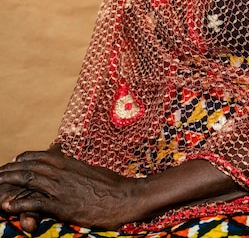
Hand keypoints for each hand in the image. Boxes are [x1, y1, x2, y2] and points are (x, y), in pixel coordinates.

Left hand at [0, 151, 140, 229]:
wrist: (124, 197)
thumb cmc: (112, 185)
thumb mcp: (93, 170)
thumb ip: (79, 168)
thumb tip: (73, 166)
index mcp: (69, 162)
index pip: (41, 156)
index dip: (26, 158)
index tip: (15, 160)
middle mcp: (62, 171)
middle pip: (30, 167)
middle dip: (11, 170)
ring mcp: (61, 187)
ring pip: (29, 180)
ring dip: (9, 182)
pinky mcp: (62, 204)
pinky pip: (35, 202)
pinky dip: (19, 203)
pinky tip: (7, 205)